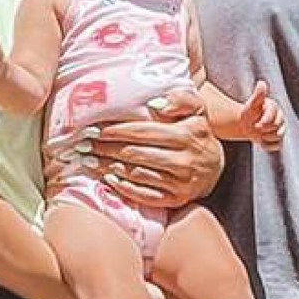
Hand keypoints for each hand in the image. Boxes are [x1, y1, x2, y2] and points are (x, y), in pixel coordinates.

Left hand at [88, 90, 221, 207]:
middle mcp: (185, 160)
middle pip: (135, 153)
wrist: (216, 166)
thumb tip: (154, 104)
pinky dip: (125, 188)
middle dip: (106, 149)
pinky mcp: (177, 199)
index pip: (143, 131)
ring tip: (90, 161)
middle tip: (83, 146)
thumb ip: (180, 99)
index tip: (93, 129)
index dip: (115, 130)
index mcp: (187, 134)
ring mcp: (181, 182)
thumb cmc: (197, 132)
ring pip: (137, 174)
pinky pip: (145, 195)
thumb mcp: (196, 109)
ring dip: (109, 168)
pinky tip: (109, 180)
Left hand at [234, 82, 284, 149]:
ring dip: (266, 138)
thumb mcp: (251, 105)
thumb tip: (261, 83)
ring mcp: (281, 128)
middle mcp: (280, 117)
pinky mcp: (279, 138)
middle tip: (256, 128)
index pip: (275, 118)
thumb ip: (258, 95)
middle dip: (264, 131)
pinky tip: (261, 142)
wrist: (246, 124)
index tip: (256, 125)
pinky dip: (268, 145)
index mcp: (274, 108)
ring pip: (278, 137)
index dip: (265, 123)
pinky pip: (277, 145)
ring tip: (258, 134)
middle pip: (277, 129)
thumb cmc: (248, 114)